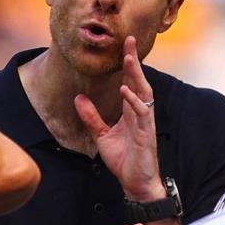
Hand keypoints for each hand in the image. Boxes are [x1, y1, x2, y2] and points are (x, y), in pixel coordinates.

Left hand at [74, 37, 163, 200]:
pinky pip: (142, 114)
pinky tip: (126, 91)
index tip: (123, 45)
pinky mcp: (146, 135)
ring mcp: (145, 123)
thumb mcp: (102, 135)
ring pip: (143, 93)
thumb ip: (91, 117)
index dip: (127, 64)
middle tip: (129, 40)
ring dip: (136, 76)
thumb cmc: (124, 160)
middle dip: (134, 61)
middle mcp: (140, 113)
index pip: (130, 82)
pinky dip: (134, 101)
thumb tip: (78, 98)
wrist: (136, 184)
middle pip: (139, 81)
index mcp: (131, 112)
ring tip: (129, 59)